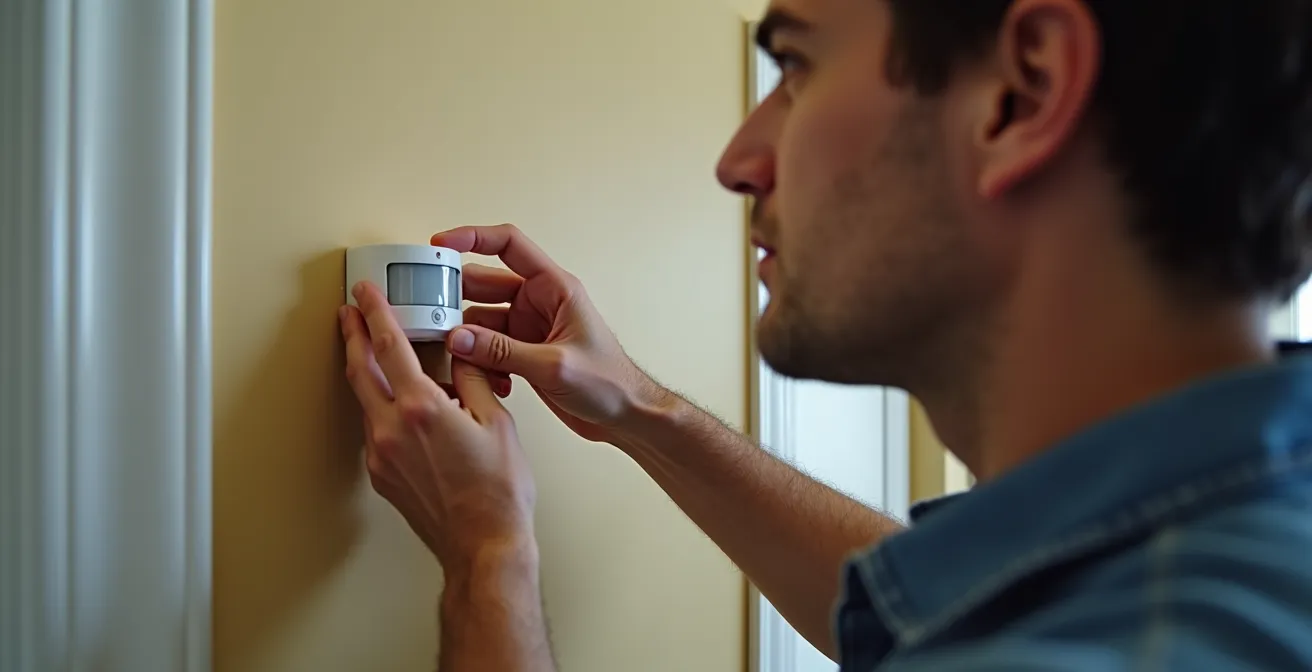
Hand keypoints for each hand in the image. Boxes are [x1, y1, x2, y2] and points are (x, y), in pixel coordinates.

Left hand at [339, 280, 536, 574]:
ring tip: (374, 353)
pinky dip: (383, 408)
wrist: (484, 546)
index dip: (376, 312)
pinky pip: (376, 430)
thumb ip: (473, 381)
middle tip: (350, 312)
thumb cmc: (499, 493)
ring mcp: (382, 455)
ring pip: (365, 400)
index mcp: (422, 408)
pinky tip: (401, 405)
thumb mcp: (499, 422)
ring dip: (366, 371)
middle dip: (353, 335)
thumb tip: (460, 355)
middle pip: (360, 369)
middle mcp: (393, 429)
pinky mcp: (382, 476)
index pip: (390, 346)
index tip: (366, 292)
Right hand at [432, 224, 666, 443]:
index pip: (508, 245)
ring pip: (480, 320)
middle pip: (484, 285)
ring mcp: (529, 327)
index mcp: (555, 288)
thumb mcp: (553, 365)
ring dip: (468, 340)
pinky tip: (492, 383)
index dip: (472, 237)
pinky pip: (487, 348)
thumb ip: (503, 351)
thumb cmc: (610, 383)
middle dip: (457, 300)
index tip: (440, 245)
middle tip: (433, 318)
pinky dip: (482, 363)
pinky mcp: (523, 353)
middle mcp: (539, 302)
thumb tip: (458, 339)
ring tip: (465, 363)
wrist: (625, 417)